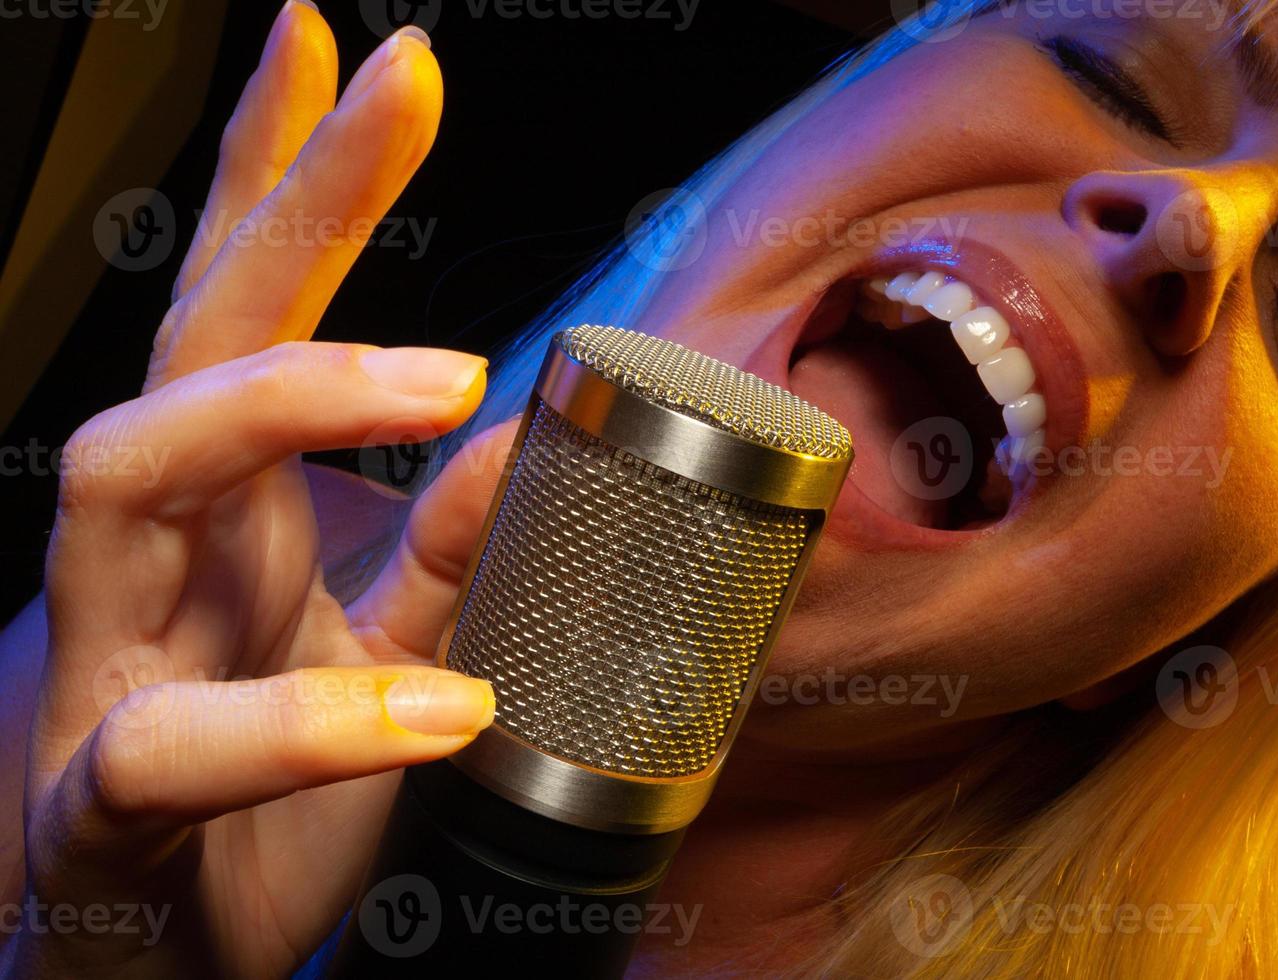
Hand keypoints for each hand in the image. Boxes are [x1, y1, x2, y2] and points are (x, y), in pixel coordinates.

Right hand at [6, 5, 511, 974]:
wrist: (176, 974)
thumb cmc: (278, 811)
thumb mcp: (392, 659)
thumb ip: (445, 561)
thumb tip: (513, 445)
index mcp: (233, 518)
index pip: (249, 313)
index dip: (283, 176)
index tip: (344, 43)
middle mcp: (156, 557)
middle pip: (192, 332)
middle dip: (286, 193)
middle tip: (397, 76)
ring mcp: (111, 665)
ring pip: (125, 476)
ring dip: (278, 404)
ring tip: (440, 382)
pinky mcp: (104, 808)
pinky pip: (170, 747)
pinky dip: (306, 721)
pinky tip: (441, 709)